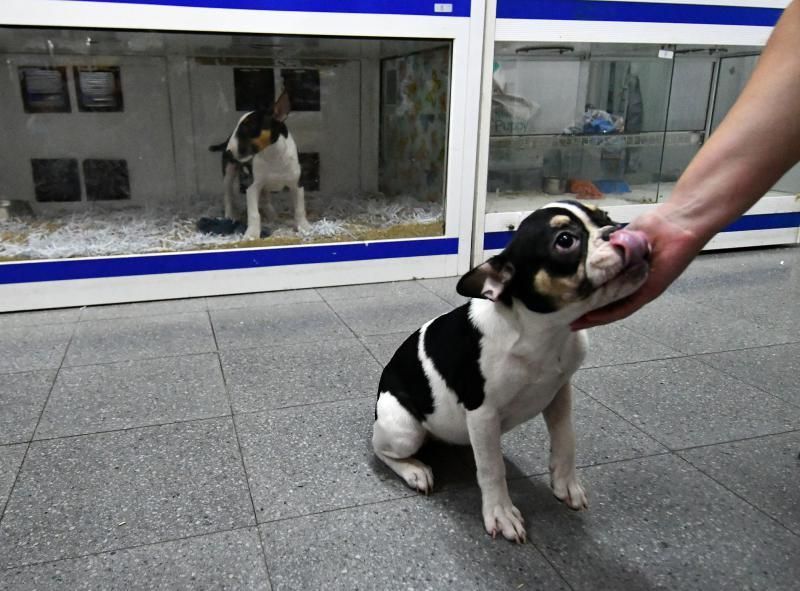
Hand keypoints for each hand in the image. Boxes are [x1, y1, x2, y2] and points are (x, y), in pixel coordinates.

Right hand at [571, 208, 705, 329]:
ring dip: (595, 318)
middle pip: (609, 304)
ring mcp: (644, 289)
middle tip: (568, 318)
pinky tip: (592, 317)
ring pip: (616, 309)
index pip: (606, 289)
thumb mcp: (623, 237)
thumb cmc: (657, 224)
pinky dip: (609, 313)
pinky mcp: (651, 290)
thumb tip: (587, 255)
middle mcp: (637, 284)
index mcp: (630, 272)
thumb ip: (609, 249)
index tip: (570, 301)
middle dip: (589, 313)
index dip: (589, 298)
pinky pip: (627, 306)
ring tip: (576, 322)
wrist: (679, 221)